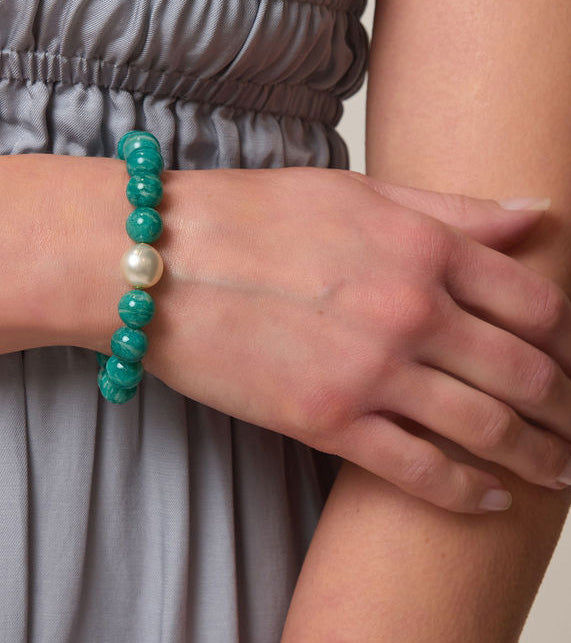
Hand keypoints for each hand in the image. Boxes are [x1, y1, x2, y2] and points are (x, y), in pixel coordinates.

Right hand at [143, 166, 570, 512]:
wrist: (160, 258)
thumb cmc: (248, 215)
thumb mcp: (355, 192)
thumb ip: (450, 210)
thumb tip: (538, 217)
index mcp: (422, 247)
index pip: (536, 302)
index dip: (565, 336)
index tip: (566, 355)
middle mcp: (411, 310)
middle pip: (528, 373)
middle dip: (565, 405)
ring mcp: (371, 370)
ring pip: (488, 429)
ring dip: (538, 457)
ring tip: (556, 471)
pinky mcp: (326, 420)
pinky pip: (421, 471)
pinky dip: (468, 491)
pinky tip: (491, 498)